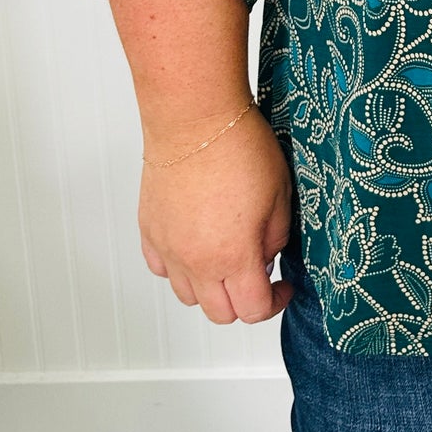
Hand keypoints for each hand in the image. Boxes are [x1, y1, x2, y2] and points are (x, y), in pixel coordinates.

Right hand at [137, 104, 295, 324]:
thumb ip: (277, 237)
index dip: (275, 301)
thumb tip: (267, 257)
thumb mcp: (281, 195)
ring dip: (209, 287)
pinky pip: (161, 268)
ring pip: (187, 295)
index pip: (253, 310)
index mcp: (233, 256)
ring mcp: (168, 248)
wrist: (195, 118)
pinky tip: (196, 246)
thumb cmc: (239, 147)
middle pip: (219, 313)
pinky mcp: (149, 230)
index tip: (283, 285)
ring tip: (226, 257)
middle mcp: (195, 261)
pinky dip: (179, 268)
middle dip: (243, 301)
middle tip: (257, 274)